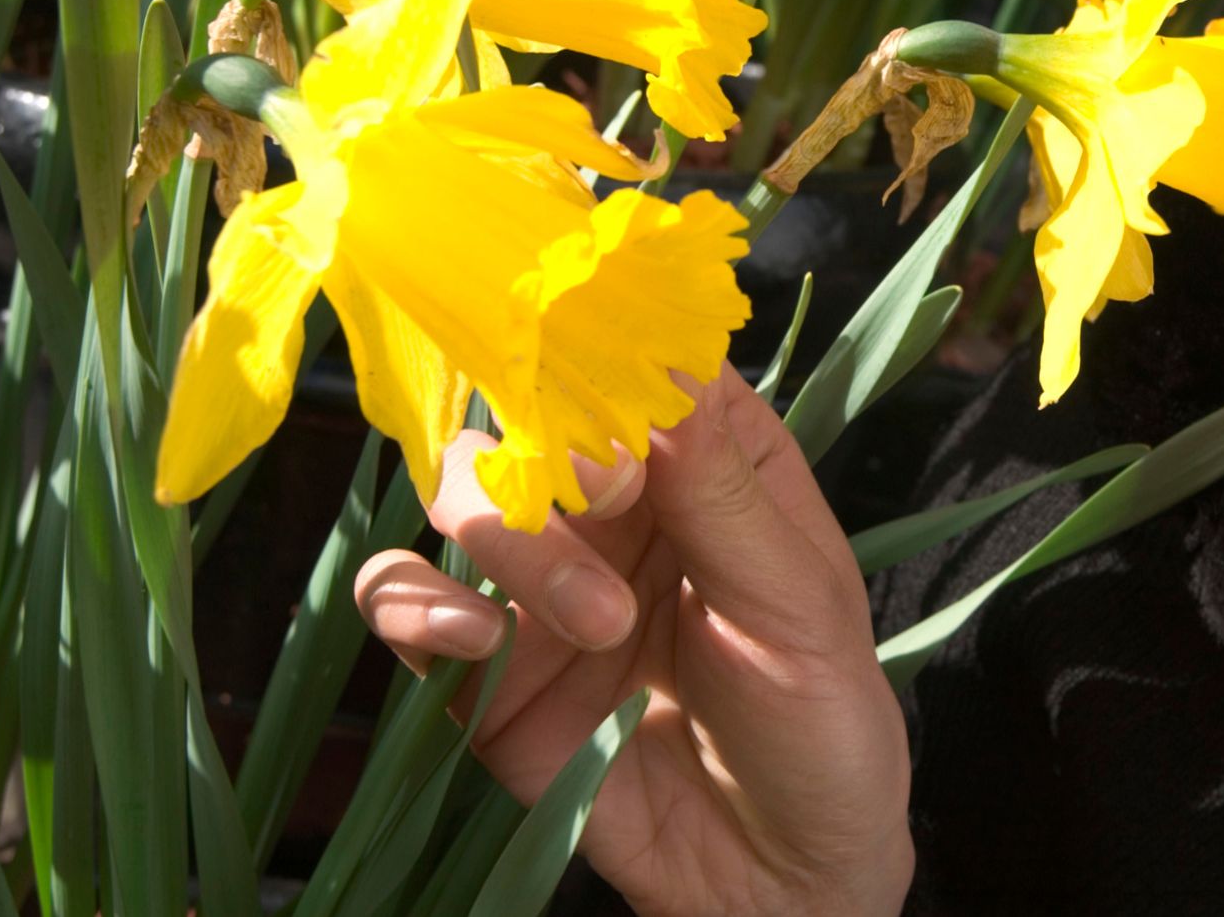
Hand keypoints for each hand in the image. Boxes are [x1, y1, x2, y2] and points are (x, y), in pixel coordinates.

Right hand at [353, 366, 912, 915]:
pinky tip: (471, 640)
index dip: (617, 358)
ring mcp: (541, 584)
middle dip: (553, 449)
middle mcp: (616, 507)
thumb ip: (724, 496)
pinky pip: (402, 605)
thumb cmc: (822, 723)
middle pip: (530, 416)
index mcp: (708, 464)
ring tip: (599, 621)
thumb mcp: (799, 606)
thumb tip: (668, 369)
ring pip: (461, 497)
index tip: (632, 400)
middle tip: (611, 499)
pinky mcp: (483, 670)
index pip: (638, 361)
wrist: (781, 877)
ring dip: (507, 539)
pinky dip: (412, 606)